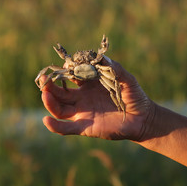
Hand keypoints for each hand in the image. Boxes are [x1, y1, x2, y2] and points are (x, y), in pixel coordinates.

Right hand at [39, 57, 154, 140]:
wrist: (143, 118)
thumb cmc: (134, 96)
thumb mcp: (126, 79)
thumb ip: (114, 68)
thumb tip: (102, 57)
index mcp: (88, 84)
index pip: (70, 77)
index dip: (63, 72)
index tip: (61, 67)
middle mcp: (81, 97)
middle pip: (59, 93)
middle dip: (49, 86)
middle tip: (43, 80)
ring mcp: (82, 112)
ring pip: (59, 108)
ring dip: (49, 102)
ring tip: (45, 94)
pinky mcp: (85, 127)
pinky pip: (66, 128)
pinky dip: (55, 126)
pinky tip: (46, 120)